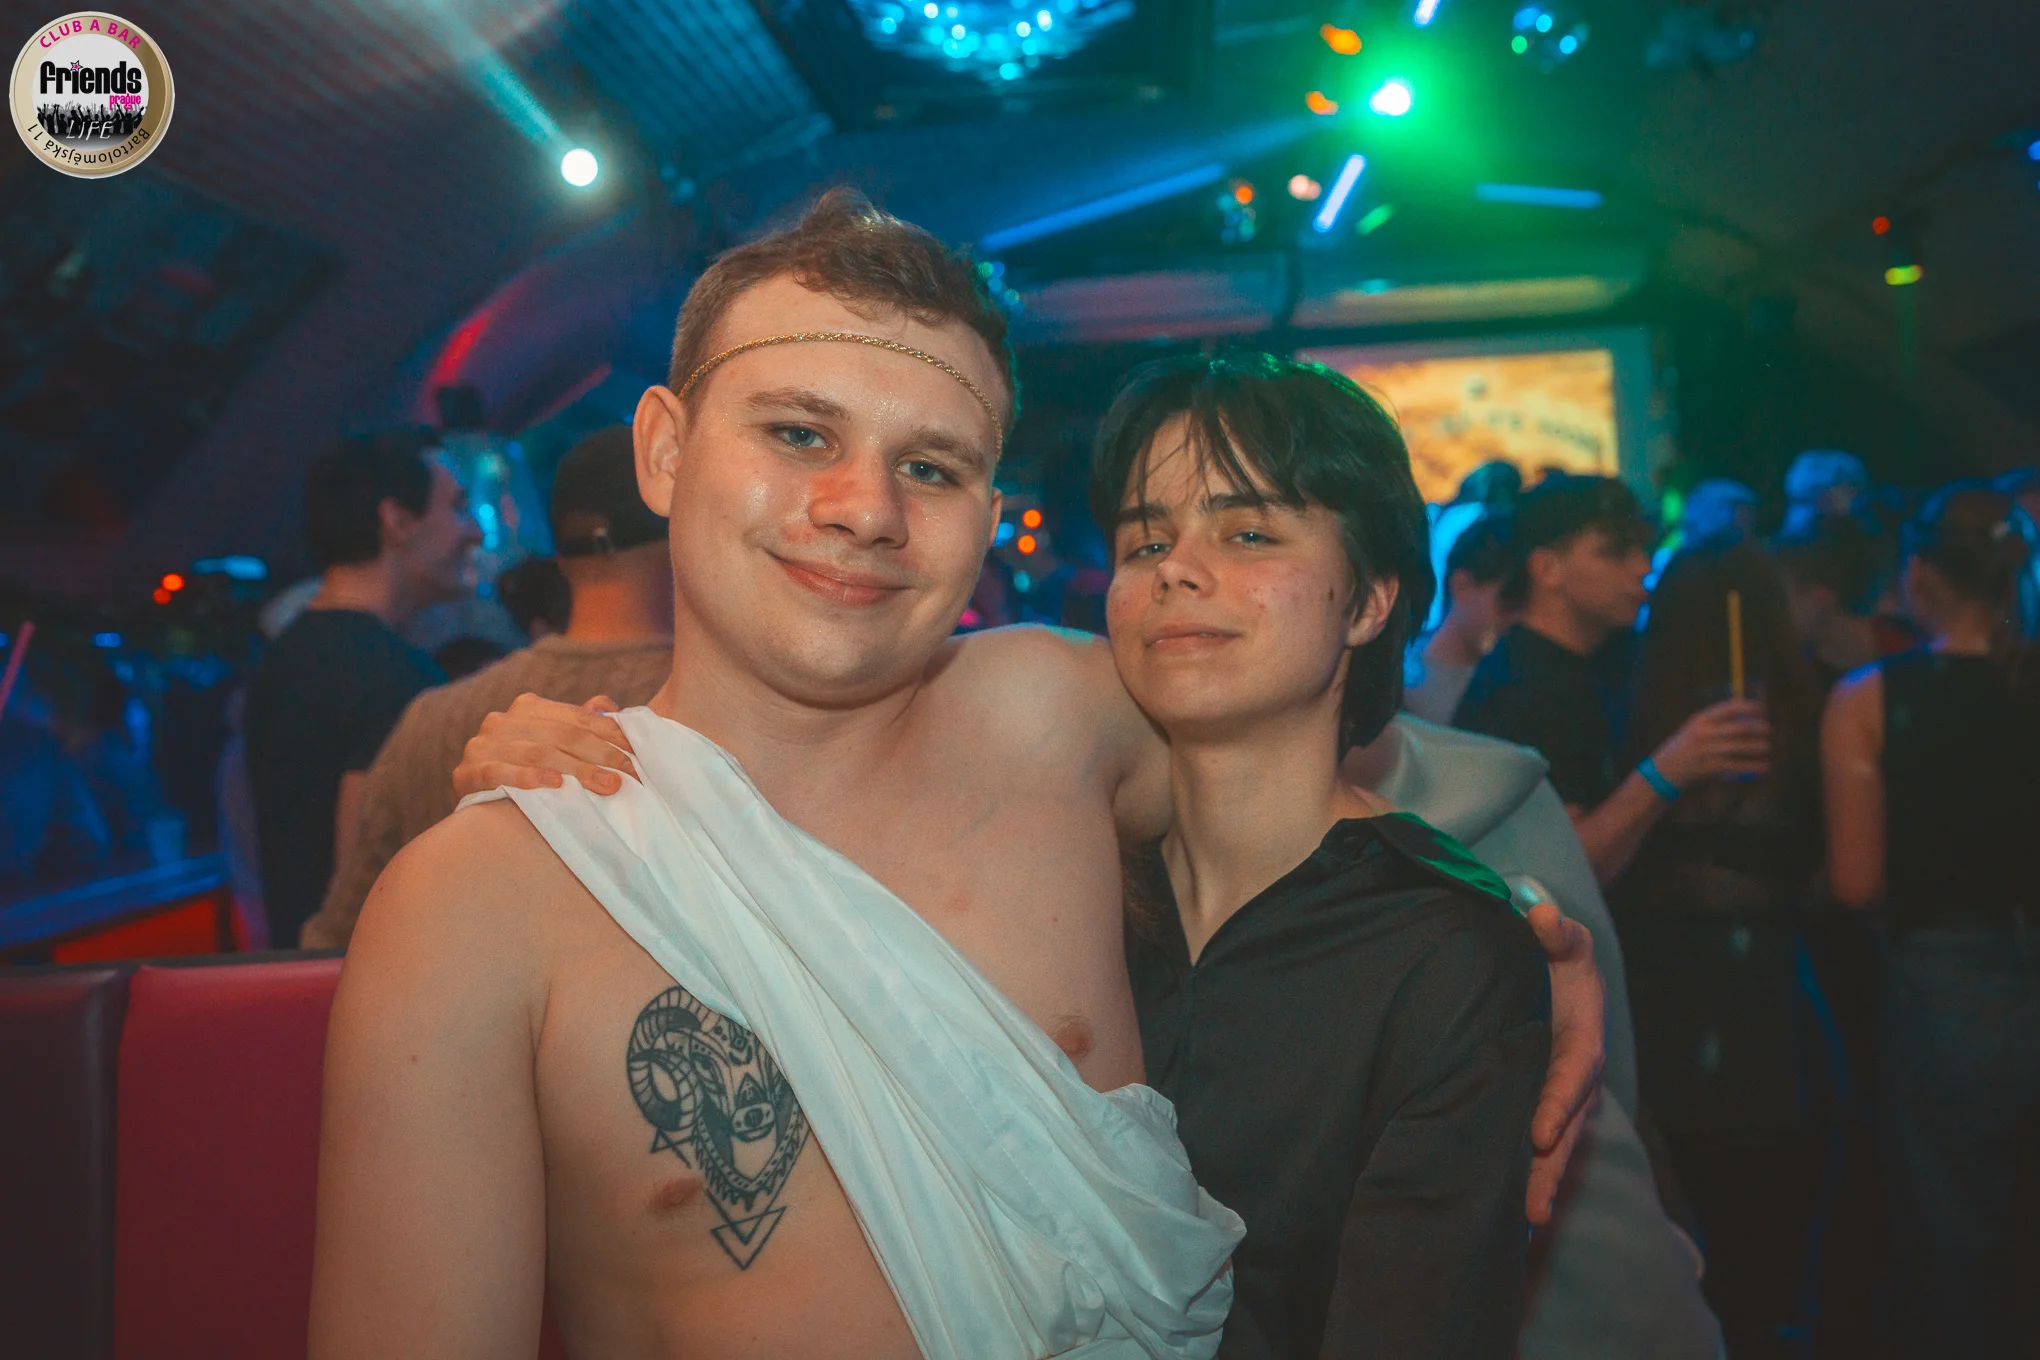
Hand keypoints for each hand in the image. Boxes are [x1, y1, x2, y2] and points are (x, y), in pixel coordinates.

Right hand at [452, 694, 638, 799]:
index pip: (578, 718)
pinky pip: (500, 773)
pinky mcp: (466, 773)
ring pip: (538, 754)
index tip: (638, 753)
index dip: (611, 734)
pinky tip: (554, 784)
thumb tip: (605, 705)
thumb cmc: (529, 773)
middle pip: (562, 736)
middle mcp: (503, 721)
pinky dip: (529, 778)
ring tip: (607, 785)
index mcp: (528, 708)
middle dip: (600, 755)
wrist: (480, 804)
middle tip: (628, 774)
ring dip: (577, 770)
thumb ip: (580, 724)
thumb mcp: (556, 745)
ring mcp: (482, 745)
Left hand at [1524, 900, 1604, 1225]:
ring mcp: (1555, 1093)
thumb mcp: (1559, 935)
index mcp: (1584, 1037)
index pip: (1573, 1074)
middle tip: (1532, 1207)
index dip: (1557, 1103)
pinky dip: (1520, 1171)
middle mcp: (1574, 1074)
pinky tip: (1501, 1207)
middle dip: (1550, 1166)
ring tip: (1520, 1223)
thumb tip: (1540, 915)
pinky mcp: (1533, 1101)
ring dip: (1537, 1181)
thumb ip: (1553, 928)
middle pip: (1565, 1126)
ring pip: (1551, 1144)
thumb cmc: (1553, 948)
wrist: (1546, 961)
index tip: (1539, 1132)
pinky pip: (1530, 1140)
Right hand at [1652, 698, 1769, 788]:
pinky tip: (1764, 766)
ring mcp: (1708, 750)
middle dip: (1757, 727)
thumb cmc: (1686, 745)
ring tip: (1767, 746)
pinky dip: (1753, 766)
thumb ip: (1716, 722)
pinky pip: (1737, 765)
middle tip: (1768, 729)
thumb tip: (1747, 717)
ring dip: (1757, 746)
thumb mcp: (1695, 728)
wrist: (1666, 769)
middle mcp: (1704, 733)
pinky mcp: (1711, 767)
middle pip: (1738, 727)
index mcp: (1701, 719)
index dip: (1748, 706)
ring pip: (1740, 746)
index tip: (1761, 708)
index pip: (1728, 708)